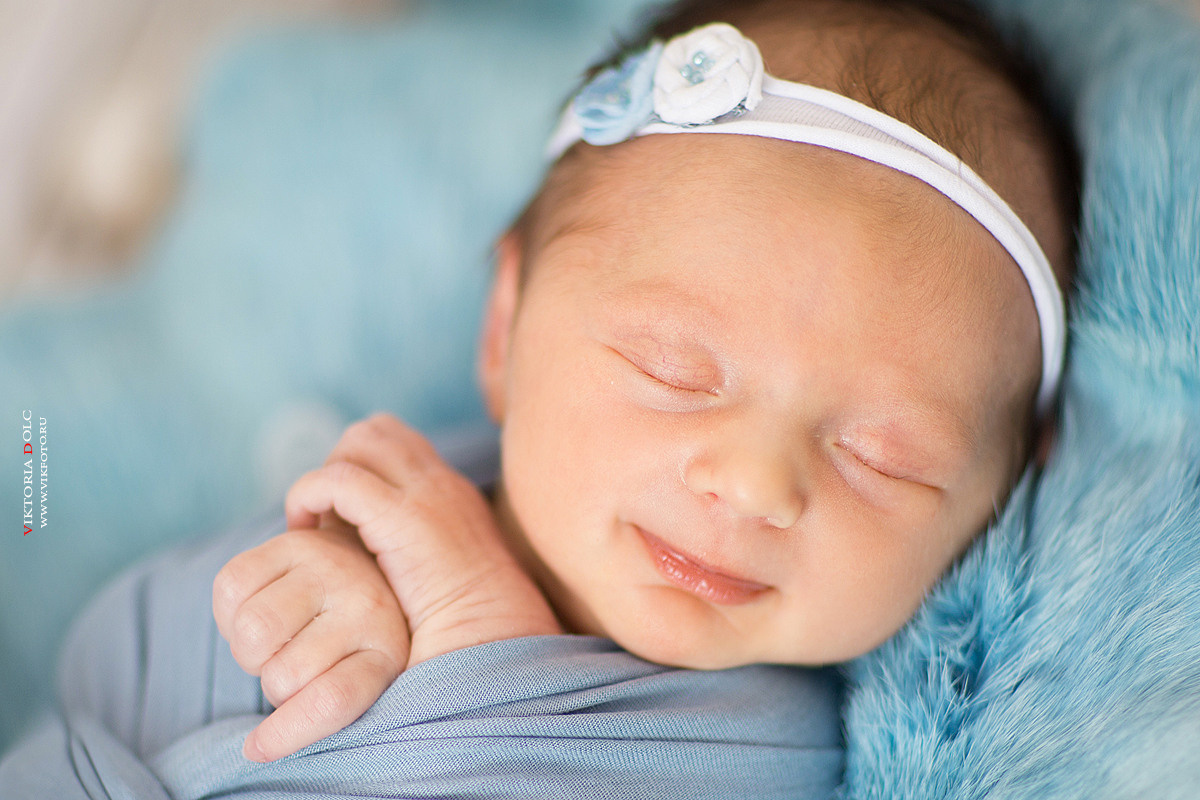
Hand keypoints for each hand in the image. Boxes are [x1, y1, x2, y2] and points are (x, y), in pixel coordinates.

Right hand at [213, 520, 408, 762]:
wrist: (370, 565)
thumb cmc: (353, 640)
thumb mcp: (361, 679)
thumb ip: (327, 707)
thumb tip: (259, 746)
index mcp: (387, 653)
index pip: (334, 700)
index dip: (288, 733)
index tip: (258, 748)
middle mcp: (366, 607)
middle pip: (282, 675)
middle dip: (271, 681)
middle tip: (289, 664)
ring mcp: (331, 569)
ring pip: (253, 632)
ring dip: (249, 649)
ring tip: (275, 639)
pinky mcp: (296, 542)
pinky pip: (231, 586)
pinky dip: (229, 610)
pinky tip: (255, 607)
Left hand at [285, 413, 561, 668]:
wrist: (494, 636)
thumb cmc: (465, 623)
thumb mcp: (439, 568)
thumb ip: (407, 545)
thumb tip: (358, 542)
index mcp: (451, 492)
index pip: (397, 441)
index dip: (360, 467)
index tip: (342, 517)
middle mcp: (441, 481)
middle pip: (375, 430)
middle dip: (339, 464)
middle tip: (326, 518)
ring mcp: (426, 493)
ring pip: (358, 441)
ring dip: (324, 477)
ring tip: (314, 525)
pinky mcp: (402, 518)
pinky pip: (337, 480)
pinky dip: (310, 496)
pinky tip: (307, 534)